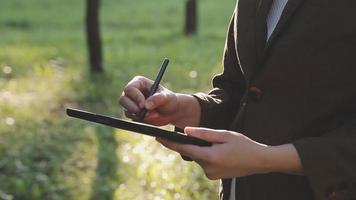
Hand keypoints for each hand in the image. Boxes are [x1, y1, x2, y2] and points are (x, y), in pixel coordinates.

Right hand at [118, 76, 200, 126]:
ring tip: (154, 115)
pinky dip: (141, 120)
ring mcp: (131, 103)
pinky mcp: (133, 114)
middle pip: (123, 100)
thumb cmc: (169, 100)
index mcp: (139, 83)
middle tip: (144, 113)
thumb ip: (158, 99)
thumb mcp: (167, 97)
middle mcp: (133, 92)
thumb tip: (147, 105)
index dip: (135, 97)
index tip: (143, 105)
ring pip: (126, 111)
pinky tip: (151, 118)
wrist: (171, 112)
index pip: (130, 89)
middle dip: (133, 108)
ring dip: (140, 116)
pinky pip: (132, 119)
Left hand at [157, 127, 302, 178]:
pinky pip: (204, 162)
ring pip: (198, 157)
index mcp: (210, 156)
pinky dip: (206, 155)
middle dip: (189, 143)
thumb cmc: (244, 145)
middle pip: (191, 152)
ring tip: (216, 143)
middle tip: (192, 135)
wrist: (259, 161)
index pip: (184, 148)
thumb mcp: (224, 134)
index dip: (170, 143)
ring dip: (201, 149)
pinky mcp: (214, 175)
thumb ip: (204, 133)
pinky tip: (217, 151)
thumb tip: (186, 130)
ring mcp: (211, 174)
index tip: (158, 138)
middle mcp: (208, 168)